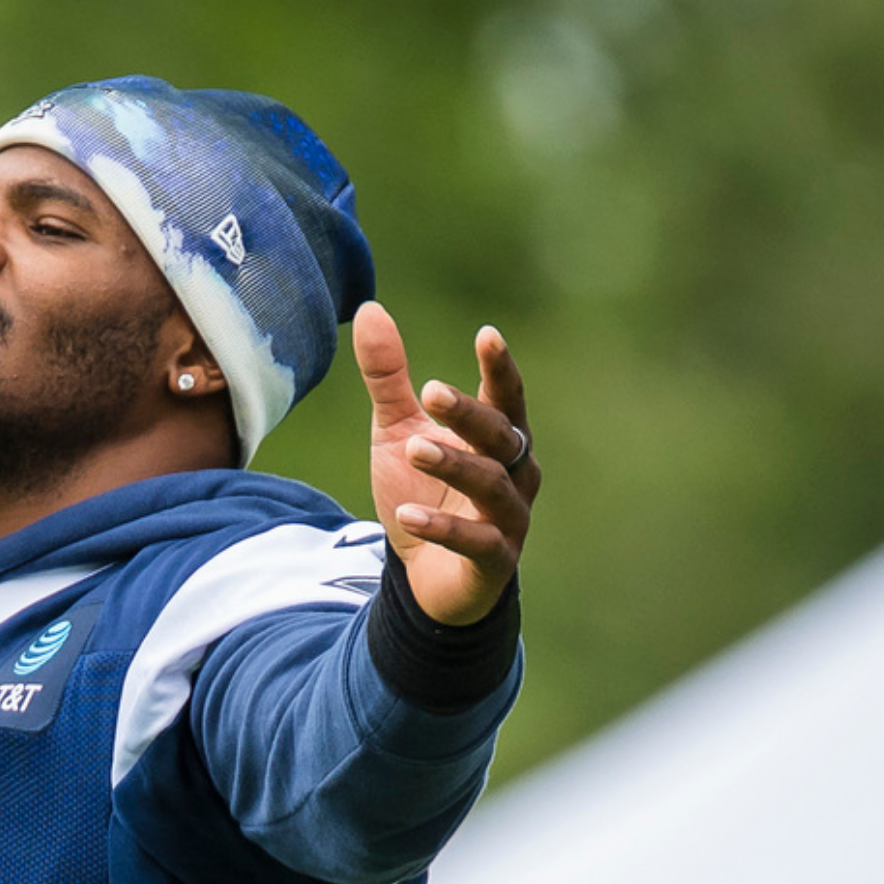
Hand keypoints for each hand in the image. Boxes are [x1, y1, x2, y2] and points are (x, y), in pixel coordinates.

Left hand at [354, 302, 538, 625]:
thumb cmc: (422, 492)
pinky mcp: (492, 561)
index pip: (505, 396)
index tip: (487, 335)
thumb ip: (388, 378)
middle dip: (468, 413)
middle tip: (430, 390)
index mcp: (497, 438)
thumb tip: (370, 308)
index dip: (500, 367)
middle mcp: (514, 473)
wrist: (426, 575)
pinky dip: (443, 530)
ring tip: (412, 449)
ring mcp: (507, 519)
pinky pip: (476, 542)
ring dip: (454, 465)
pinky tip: (406, 517)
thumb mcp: (395, 431)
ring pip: (492, 486)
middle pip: (501, 435)